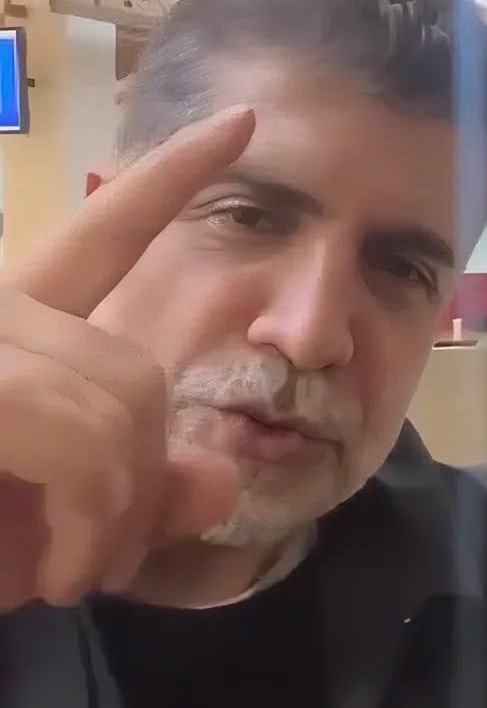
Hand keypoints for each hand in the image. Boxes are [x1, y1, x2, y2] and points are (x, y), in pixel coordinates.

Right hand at [0, 108, 254, 610]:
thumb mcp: (43, 527)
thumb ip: (125, 493)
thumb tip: (222, 480)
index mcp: (11, 317)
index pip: (106, 232)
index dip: (173, 177)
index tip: (242, 124)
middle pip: (138, 375)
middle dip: (145, 484)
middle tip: (109, 564)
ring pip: (116, 409)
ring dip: (115, 519)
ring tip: (73, 580)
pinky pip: (76, 443)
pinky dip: (90, 526)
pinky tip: (54, 583)